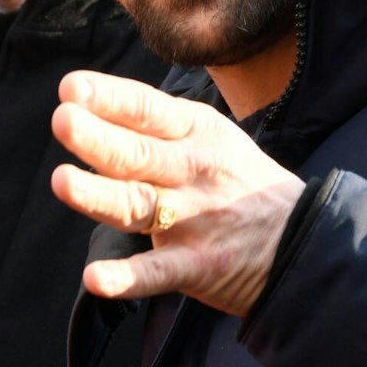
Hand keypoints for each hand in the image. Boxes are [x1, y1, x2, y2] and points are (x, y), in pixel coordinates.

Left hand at [50, 70, 305, 315]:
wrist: (304, 239)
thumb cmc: (242, 183)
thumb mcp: (213, 139)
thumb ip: (154, 129)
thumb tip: (85, 112)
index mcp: (199, 134)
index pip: (149, 111)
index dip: (112, 98)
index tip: (71, 89)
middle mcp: (195, 172)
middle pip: (139, 155)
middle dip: (99, 138)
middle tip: (63, 121)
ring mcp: (196, 220)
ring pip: (140, 206)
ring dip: (100, 195)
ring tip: (63, 182)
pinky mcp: (199, 266)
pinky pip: (158, 272)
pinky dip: (128, 278)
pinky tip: (97, 278)